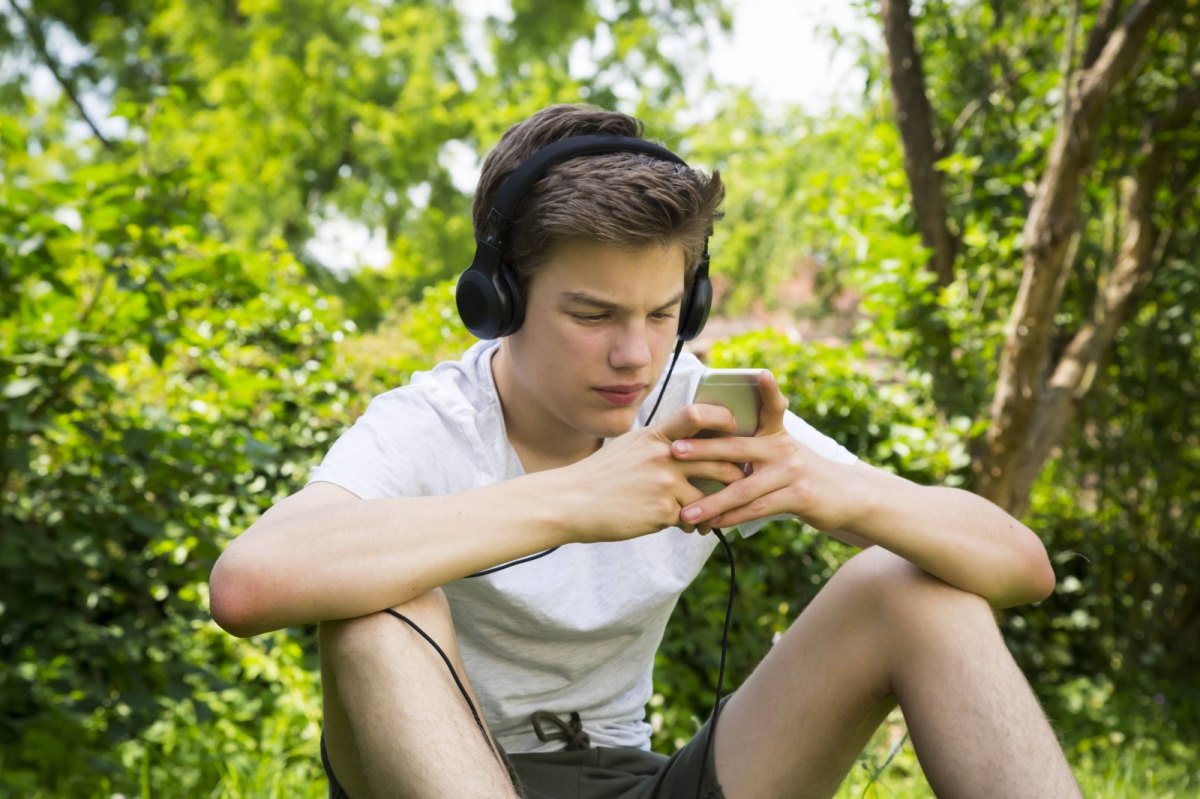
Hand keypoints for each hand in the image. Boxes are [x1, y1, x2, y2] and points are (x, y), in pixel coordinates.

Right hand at [559, 403, 750, 542]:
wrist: (572, 501)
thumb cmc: (601, 475)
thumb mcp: (630, 446)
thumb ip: (659, 442)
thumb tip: (687, 443)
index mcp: (656, 435)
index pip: (697, 414)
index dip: (722, 419)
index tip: (734, 430)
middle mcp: (664, 455)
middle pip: (720, 460)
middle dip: (735, 475)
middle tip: (740, 484)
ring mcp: (664, 483)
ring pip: (711, 495)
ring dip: (716, 508)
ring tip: (715, 515)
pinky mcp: (662, 511)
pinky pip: (692, 518)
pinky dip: (693, 525)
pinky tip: (688, 527)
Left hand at [670, 371, 865, 530]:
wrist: (846, 497)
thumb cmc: (803, 474)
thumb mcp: (785, 452)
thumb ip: (756, 447)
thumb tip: (715, 447)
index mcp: (778, 434)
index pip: (773, 406)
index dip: (769, 390)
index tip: (761, 373)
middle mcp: (784, 448)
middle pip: (738, 448)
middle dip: (703, 450)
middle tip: (674, 450)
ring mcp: (792, 472)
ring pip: (743, 488)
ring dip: (712, 502)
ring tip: (686, 511)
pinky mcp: (798, 496)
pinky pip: (757, 509)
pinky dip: (732, 518)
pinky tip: (714, 524)